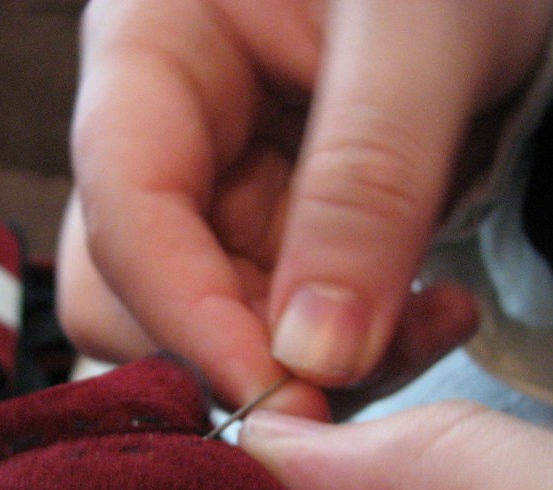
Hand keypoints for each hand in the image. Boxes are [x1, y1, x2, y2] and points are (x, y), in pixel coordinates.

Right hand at [59, 0, 552, 413]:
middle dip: (246, 350)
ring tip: (421, 327)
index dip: (187, 314)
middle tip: (357, 372)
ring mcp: (215, 183)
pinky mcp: (271, 226)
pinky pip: (280, 320)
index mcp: (149, 49)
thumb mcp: (419, 33)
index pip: (125, 208)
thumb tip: (317, 354)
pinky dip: (350, 344)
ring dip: (309, 360)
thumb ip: (366, 186)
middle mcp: (162, 129)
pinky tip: (426, 316)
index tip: (278, 391)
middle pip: (143, 287)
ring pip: (212, 322)